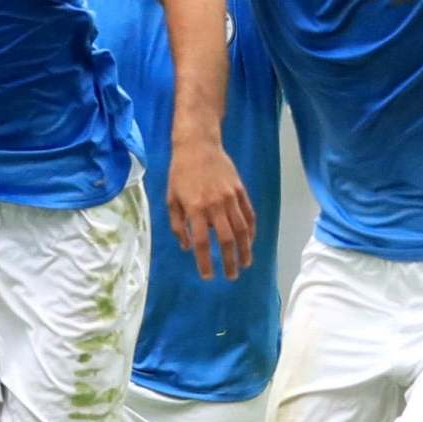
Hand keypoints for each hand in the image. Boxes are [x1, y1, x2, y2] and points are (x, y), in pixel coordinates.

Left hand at [166, 142, 254, 281]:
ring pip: (242, 229)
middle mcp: (215, 205)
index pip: (202, 243)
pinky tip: (250, 242)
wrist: (198, 146)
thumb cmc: (180, 174)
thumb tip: (186, 248)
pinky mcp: (240, 191)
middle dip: (230, 261)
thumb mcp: (171, 199)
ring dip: (245, 250)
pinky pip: (249, 215)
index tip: (208, 276)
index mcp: (195, 209)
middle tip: (231, 276)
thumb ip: (178, 225)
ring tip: (245, 264)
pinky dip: (251, 231)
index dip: (205, 262)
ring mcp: (230, 198)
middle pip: (227, 240)